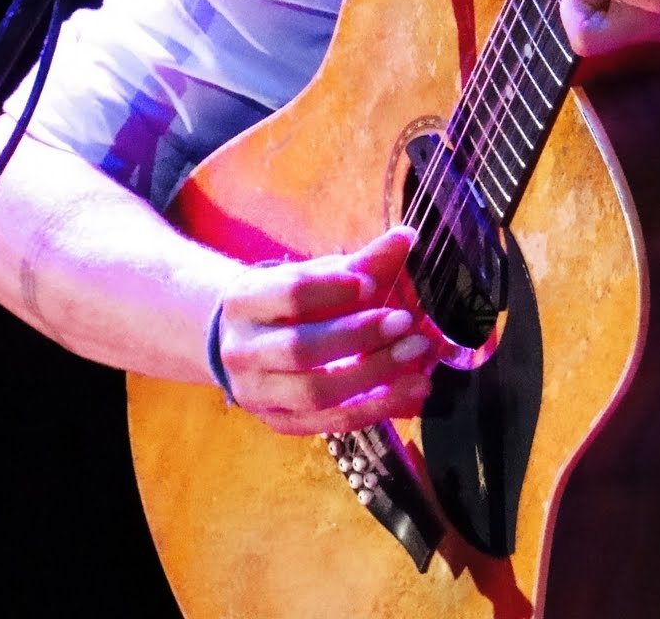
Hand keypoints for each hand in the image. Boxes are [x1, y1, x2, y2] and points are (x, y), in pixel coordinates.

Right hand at [214, 227, 434, 434]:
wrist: (244, 342)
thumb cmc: (287, 302)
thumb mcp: (314, 275)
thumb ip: (361, 261)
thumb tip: (407, 237)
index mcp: (246, 301)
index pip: (289, 295)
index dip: (334, 289)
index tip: (372, 284)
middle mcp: (243, 351)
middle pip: (301, 349)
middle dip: (358, 336)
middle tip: (405, 322)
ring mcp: (258, 394)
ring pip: (315, 393)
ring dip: (373, 374)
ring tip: (416, 353)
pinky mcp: (280, 422)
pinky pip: (330, 423)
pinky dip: (375, 407)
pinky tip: (411, 388)